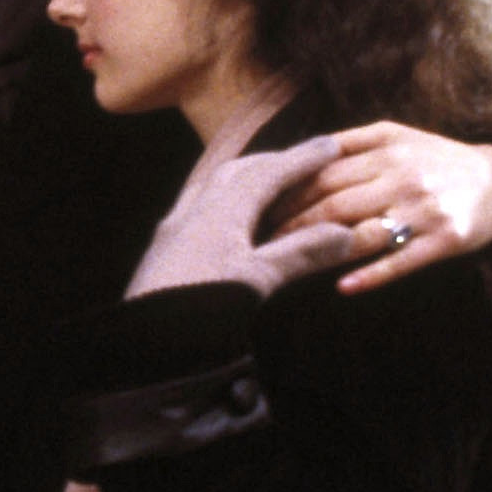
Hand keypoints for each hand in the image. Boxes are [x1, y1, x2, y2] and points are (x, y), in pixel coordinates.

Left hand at [128, 136, 361, 296]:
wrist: (144, 346)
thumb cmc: (201, 310)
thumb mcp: (258, 281)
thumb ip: (300, 252)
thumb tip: (347, 233)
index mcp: (218, 211)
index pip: (267, 173)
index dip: (302, 158)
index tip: (333, 144)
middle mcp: (193, 210)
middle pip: (238, 173)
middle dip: (274, 162)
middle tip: (306, 161)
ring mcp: (175, 229)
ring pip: (214, 189)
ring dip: (247, 179)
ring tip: (274, 184)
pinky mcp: (165, 249)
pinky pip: (199, 208)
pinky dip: (226, 201)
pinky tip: (233, 219)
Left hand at [270, 121, 491, 294]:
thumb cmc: (437, 159)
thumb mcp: (397, 136)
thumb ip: (349, 141)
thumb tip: (297, 153)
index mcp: (386, 149)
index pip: (321, 173)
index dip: (283, 192)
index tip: (253, 209)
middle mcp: (404, 176)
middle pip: (332, 202)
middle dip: (289, 222)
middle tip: (256, 241)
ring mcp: (425, 209)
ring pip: (361, 230)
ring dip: (318, 248)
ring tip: (283, 262)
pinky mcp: (446, 240)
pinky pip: (401, 261)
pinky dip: (370, 275)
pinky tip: (342, 286)